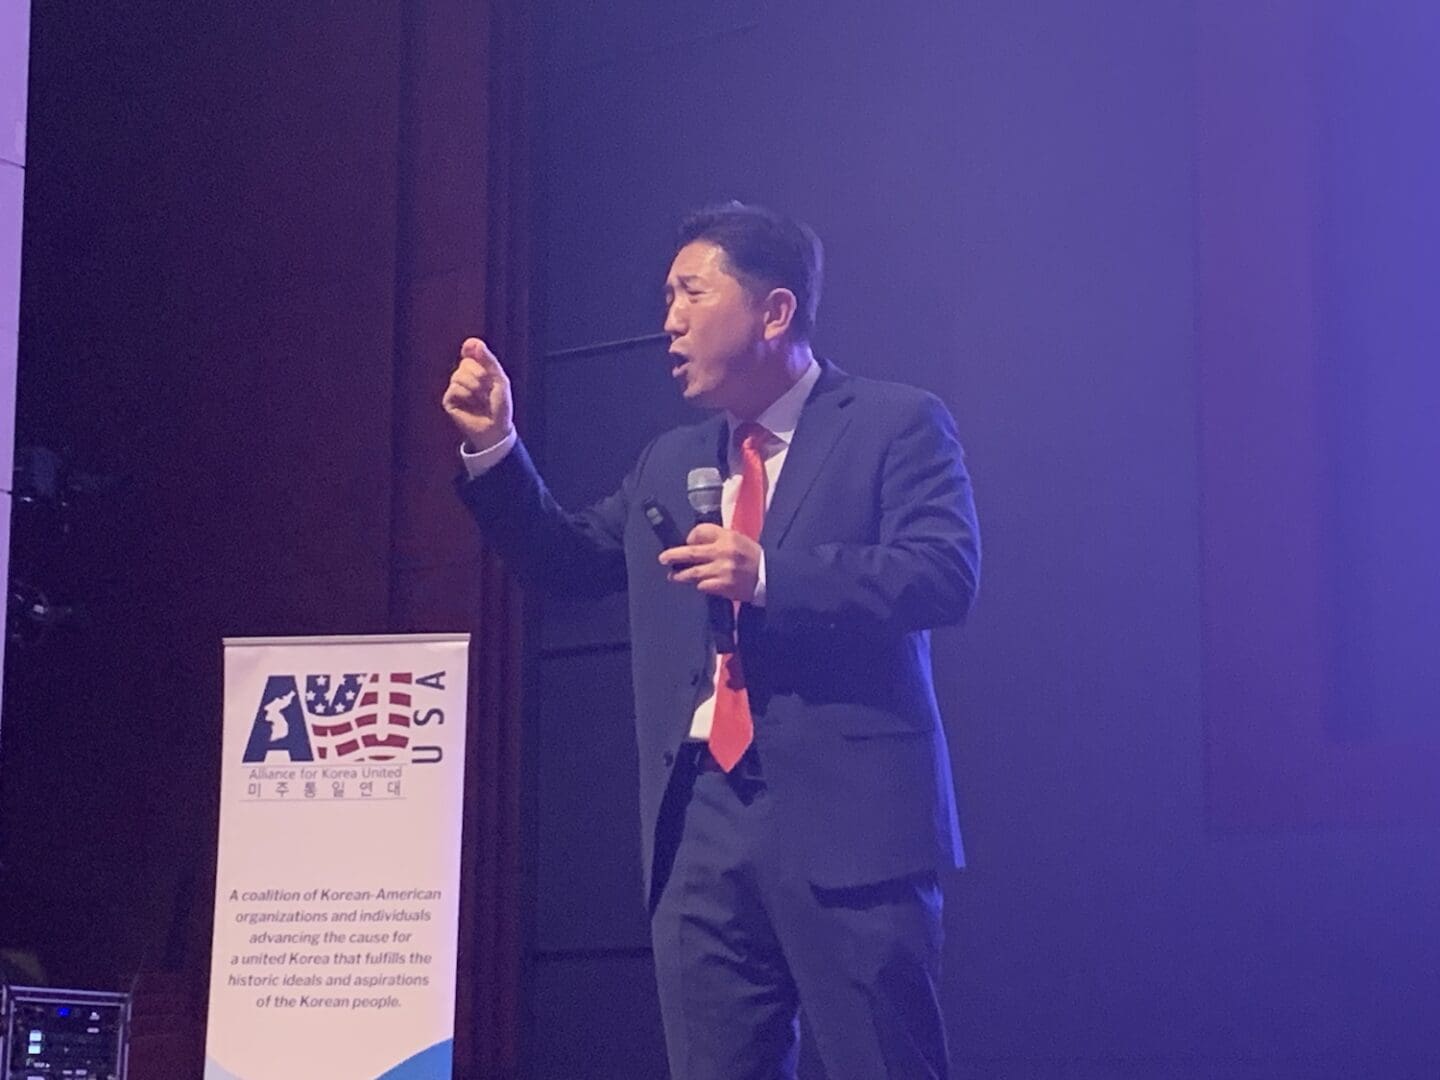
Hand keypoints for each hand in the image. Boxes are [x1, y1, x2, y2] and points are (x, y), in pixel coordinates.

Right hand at [442, 337, 513, 451]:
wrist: (496, 429)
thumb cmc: (500, 405)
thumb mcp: (500, 380)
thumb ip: (488, 360)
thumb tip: (473, 342)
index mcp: (478, 369)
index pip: (470, 351)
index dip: (471, 349)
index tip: (472, 347)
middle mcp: (465, 376)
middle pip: (465, 363)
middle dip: (479, 374)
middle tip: (487, 388)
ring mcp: (456, 388)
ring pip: (458, 375)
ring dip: (474, 387)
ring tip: (481, 399)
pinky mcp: (449, 401)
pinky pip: (454, 389)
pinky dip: (466, 396)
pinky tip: (471, 404)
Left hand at [658, 523, 761, 602]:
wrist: (767, 577)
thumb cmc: (751, 557)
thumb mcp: (736, 539)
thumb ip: (716, 538)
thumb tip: (692, 543)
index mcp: (727, 537)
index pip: (700, 531)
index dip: (691, 537)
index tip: (687, 542)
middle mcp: (723, 552)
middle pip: (690, 552)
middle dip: (673, 555)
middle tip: (663, 558)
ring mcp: (722, 570)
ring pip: (693, 572)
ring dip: (680, 575)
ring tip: (673, 576)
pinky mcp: (722, 586)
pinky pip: (702, 585)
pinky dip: (699, 585)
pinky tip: (699, 584)